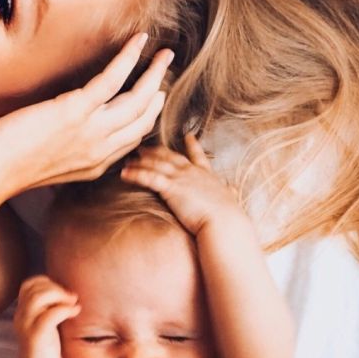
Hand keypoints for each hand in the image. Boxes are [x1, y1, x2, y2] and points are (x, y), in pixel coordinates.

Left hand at [0, 33, 173, 195]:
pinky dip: (129, 58)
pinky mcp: (76, 111)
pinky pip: (113, 80)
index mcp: (96, 165)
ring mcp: (92, 131)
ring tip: (164, 53)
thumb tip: (67, 129)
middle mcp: (101, 150)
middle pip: (144, 119)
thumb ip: (68, 150)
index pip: (133, 138)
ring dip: (155, 72)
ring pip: (138, 99)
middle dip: (159, 91)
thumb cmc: (7, 166)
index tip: (153, 95)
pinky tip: (139, 41)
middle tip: (165, 68)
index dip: (147, 115)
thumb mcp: (49, 164)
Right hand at [13, 276, 80, 357]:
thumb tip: (72, 293)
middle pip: (34, 287)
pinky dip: (65, 309)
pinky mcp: (36, 338)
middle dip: (56, 287)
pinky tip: (75, 312)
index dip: (48, 282)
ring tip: (73, 304)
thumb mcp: (49, 326)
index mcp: (23, 312)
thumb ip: (52, 309)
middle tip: (72, 298)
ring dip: (60, 296)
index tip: (64, 293)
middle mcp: (21, 317)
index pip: (30, 284)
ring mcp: (26, 327)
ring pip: (38, 298)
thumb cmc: (47, 352)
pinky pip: (49, 315)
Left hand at [120, 134, 246, 234]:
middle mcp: (193, 173)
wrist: (224, 221)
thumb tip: (234, 189)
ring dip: (141, 161)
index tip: (188, 136)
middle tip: (144, 147)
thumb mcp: (231, 200)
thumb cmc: (228, 216)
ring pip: (157, 164)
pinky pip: (149, 177)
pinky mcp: (171, 188)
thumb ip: (230, 192)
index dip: (192, 146)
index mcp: (207, 176)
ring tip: (128, 159)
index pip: (198, 157)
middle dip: (156, 151)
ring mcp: (181, 178)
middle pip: (171, 157)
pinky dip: (135, 174)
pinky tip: (124, 173)